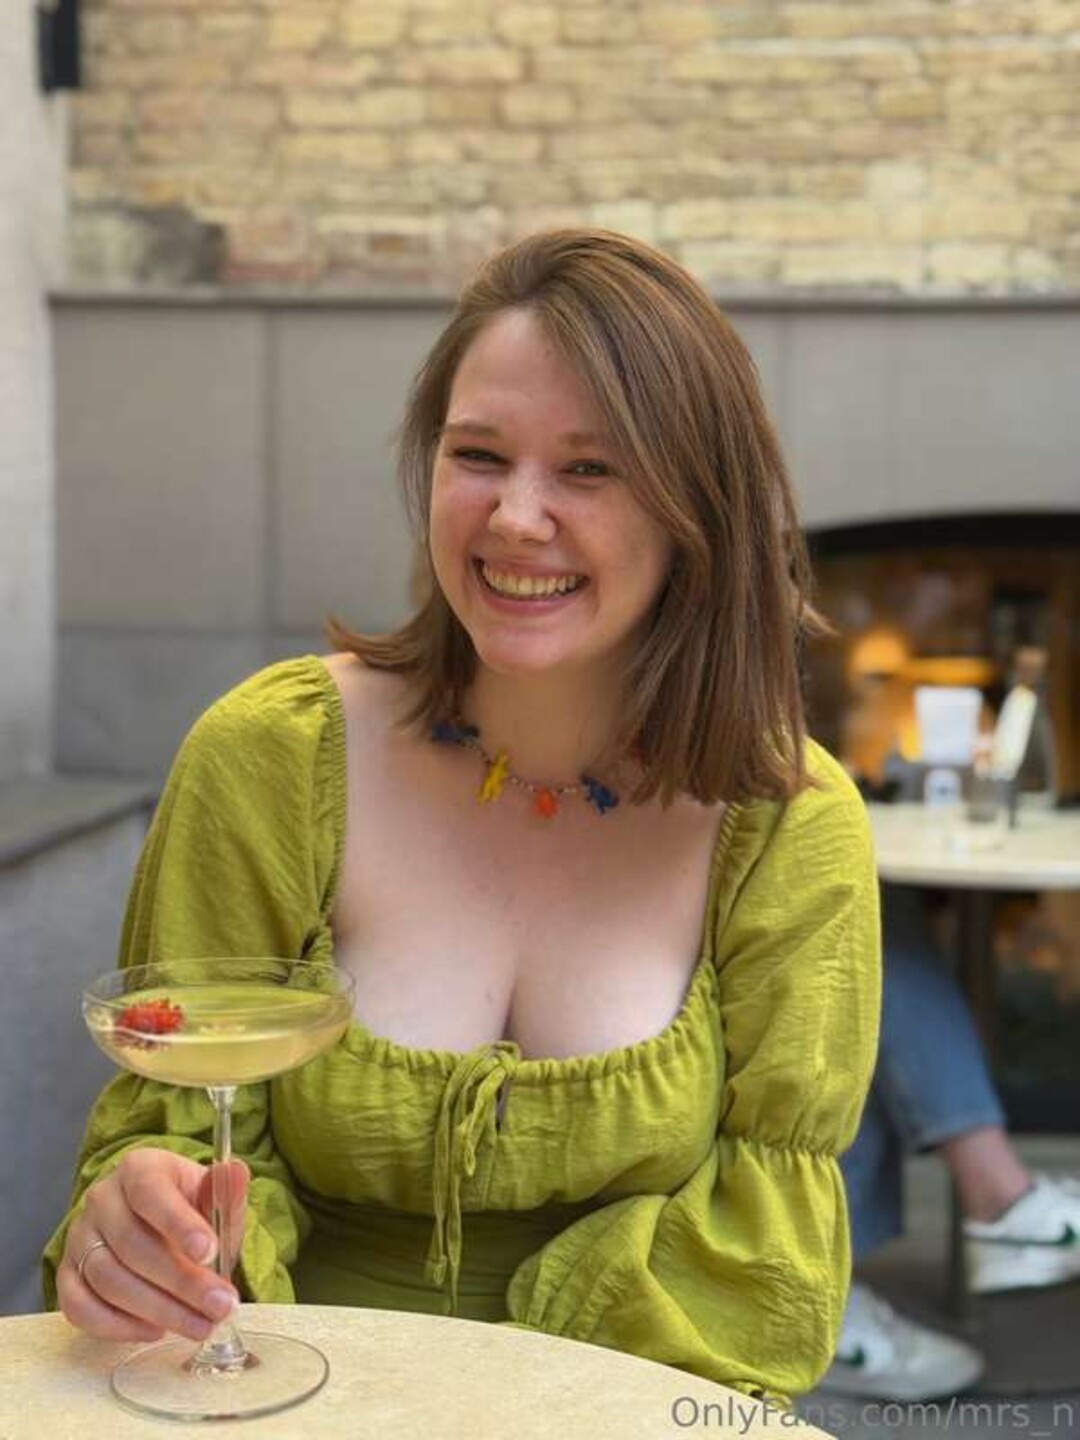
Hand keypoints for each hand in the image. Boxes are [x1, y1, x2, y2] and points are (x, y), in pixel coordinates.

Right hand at [57, 1149, 248, 1342]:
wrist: (158, 1225)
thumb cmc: (189, 1209)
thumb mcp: (213, 1197)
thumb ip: (225, 1191)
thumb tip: (237, 1171)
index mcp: (139, 1169)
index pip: (150, 1192)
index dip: (178, 1224)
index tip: (209, 1253)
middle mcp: (101, 1199)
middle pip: (132, 1244)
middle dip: (181, 1281)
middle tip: (220, 1305)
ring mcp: (79, 1238)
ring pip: (108, 1280)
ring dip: (158, 1310)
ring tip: (200, 1325)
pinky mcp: (67, 1276)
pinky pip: (80, 1308)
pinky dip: (118, 1327)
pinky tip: (156, 1331)